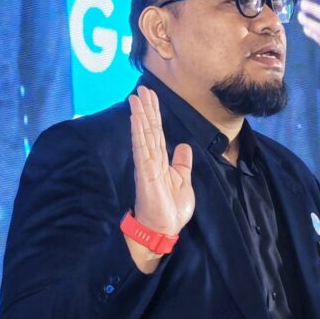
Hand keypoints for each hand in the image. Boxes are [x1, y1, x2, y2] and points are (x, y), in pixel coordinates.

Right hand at [127, 86, 192, 271]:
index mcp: (160, 160)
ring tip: (136, 97)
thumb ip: (182, 163)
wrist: (165, 229)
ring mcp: (146, 165)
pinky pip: (141, 148)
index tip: (150, 96)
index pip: (156, 132)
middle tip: (141, 89)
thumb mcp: (184, 181)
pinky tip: (135, 118)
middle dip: (145, 108)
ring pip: (143, 135)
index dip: (154, 113)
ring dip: (140, 115)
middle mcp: (151, 159)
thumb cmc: (172, 208)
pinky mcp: (145, 173)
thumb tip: (183, 146)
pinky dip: (138, 132)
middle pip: (148, 129)